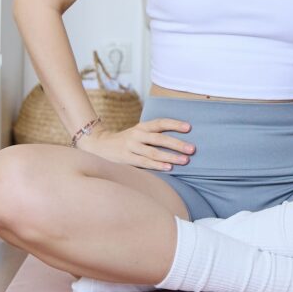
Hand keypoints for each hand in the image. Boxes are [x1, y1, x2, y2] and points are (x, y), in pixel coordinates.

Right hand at [78, 118, 194, 171]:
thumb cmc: (126, 140)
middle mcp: (137, 135)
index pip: (160, 123)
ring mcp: (131, 147)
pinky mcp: (126, 158)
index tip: (189, 127)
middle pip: (160, 138)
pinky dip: (157, 165)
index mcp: (142, 126)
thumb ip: (154, 135)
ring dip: (170, 157)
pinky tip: (168, 168)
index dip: (175, 124)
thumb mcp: (139, 133)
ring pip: (153, 152)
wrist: (100, 144)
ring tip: (185, 160)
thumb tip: (179, 141)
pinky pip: (144, 162)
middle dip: (177, 144)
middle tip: (192, 149)